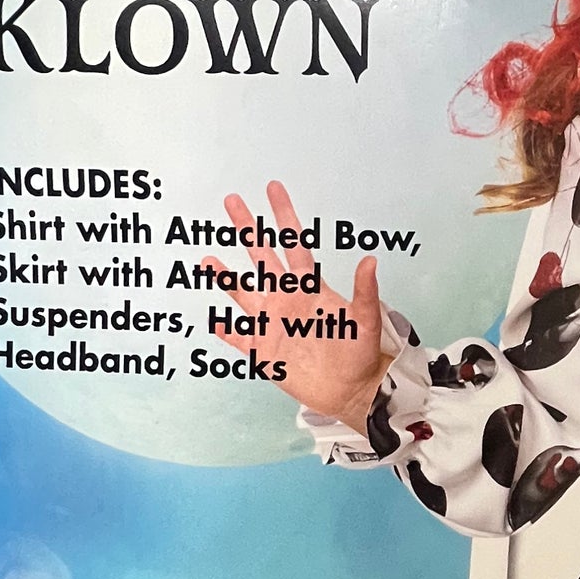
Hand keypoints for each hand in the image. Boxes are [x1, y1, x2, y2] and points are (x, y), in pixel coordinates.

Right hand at [202, 183, 393, 426]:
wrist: (351, 390)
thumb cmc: (361, 353)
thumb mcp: (365, 321)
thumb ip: (364, 292)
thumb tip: (371, 260)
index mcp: (309, 287)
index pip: (293, 243)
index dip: (284, 216)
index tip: (273, 188)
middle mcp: (287, 299)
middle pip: (261, 258)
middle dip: (247, 229)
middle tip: (232, 200)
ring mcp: (273, 323)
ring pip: (243, 294)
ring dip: (225, 277)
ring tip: (208, 259)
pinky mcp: (263, 352)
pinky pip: (239, 337)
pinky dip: (226, 330)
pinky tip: (213, 319)